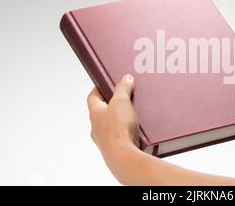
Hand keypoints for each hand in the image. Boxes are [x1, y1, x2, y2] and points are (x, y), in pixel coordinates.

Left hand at [87, 74, 234, 184]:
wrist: (124, 156)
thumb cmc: (118, 131)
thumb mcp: (121, 101)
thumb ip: (123, 88)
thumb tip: (126, 78)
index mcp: (95, 113)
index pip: (93, 97)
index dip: (100, 88)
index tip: (107, 82)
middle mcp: (98, 127)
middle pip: (104, 111)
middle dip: (115, 103)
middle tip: (126, 96)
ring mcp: (107, 139)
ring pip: (114, 124)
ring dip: (124, 118)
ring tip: (137, 112)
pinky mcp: (119, 147)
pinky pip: (124, 135)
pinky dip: (131, 130)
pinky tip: (141, 128)